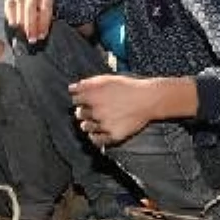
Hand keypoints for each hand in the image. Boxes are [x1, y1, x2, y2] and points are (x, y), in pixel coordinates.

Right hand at [4, 0, 53, 42]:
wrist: (32, 7)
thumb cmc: (40, 15)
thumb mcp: (45, 19)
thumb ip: (43, 25)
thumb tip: (39, 35)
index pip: (45, 8)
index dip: (43, 23)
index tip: (41, 35)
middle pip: (30, 6)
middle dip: (30, 24)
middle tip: (31, 37)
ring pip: (19, 5)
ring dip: (21, 22)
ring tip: (23, 34)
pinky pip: (9, 6)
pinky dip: (11, 17)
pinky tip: (14, 26)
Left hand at [71, 74, 195, 146]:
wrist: (148, 99)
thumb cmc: (128, 87)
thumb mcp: (106, 79)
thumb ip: (87, 83)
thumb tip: (71, 88)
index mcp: (92, 95)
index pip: (74, 99)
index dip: (80, 98)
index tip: (85, 99)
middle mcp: (96, 111)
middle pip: (79, 113)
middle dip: (85, 110)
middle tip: (95, 108)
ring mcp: (104, 124)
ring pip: (85, 127)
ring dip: (89, 123)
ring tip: (99, 119)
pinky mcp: (112, 135)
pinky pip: (96, 140)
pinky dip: (95, 136)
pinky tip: (99, 131)